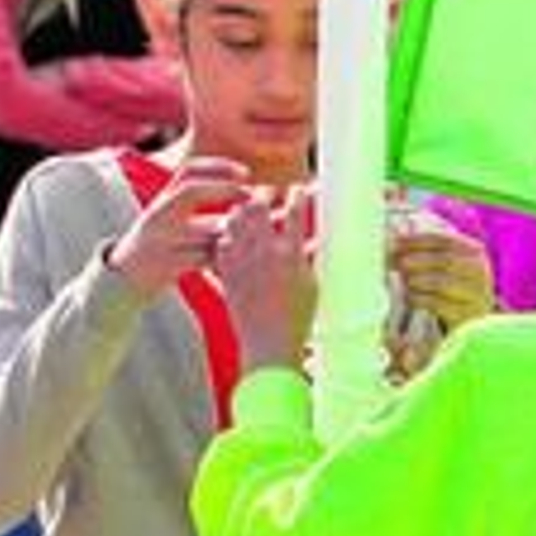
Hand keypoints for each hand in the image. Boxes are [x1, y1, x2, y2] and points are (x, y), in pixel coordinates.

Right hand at [106, 158, 251, 299]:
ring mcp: (158, 240)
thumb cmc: (159, 242)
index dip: (218, 166)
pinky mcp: (165, 267)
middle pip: (191, 192)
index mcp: (162, 201)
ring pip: (205, 229)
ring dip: (234, 229)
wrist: (122, 278)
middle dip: (225, 189)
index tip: (246, 173)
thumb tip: (247, 186)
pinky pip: (205, 258)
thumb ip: (199, 199)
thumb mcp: (170, 214)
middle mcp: (157, 216)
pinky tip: (241, 257)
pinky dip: (226, 257)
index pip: (187, 171)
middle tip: (252, 197)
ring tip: (258, 230)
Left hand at [214, 188, 317, 373]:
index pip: (294, 209)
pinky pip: (221, 242)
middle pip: (257, 206)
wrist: (268, 344)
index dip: (297, 194)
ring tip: (250, 214)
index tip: (298, 190)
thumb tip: (315, 235)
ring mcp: (241, 262)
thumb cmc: (298, 317)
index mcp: (291, 254)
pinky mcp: (226, 273)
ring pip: (234, 220)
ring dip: (243, 212)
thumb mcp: (313, 282)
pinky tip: (235, 238)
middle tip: (269, 196)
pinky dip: (228, 235)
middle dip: (264, 195)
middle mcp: (264, 253)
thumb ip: (310, 255)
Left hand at [390, 224, 495, 332]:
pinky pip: (438, 304)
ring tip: (403, 280)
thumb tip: (395, 241)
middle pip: (446, 260)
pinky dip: (419, 298)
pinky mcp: (465, 315)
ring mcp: (476, 294)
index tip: (396, 241)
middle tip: (397, 262)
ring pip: (443, 282)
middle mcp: (480, 272)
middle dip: (418, 259)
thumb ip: (425, 251)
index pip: (446, 240)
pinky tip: (409, 297)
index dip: (419, 240)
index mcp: (474, 252)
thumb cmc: (452, 284)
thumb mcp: (446, 264)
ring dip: (417, 279)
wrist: (472, 317)